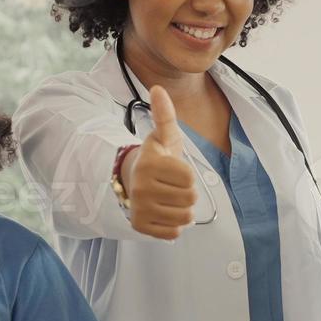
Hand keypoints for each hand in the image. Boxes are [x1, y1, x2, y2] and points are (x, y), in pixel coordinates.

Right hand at [122, 84, 197, 240]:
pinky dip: (173, 225)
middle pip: (190, 199)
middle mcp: (142, 188)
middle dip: (187, 193)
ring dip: (182, 209)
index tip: (175, 170)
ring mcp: (140, 209)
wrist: (130, 181)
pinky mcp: (140, 227)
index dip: (188, 175)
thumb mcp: (163, 136)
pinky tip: (163, 212)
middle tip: (172, 186)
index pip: (190, 178)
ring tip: (169, 199)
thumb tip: (158, 88)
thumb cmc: (155, 159)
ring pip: (184, 217)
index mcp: (150, 164)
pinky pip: (173, 233)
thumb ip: (165, 115)